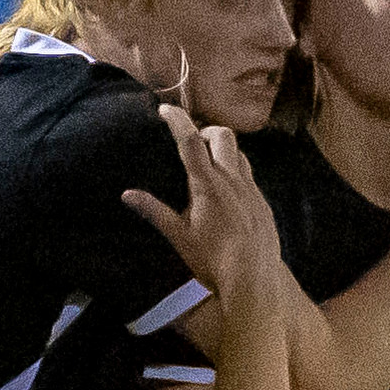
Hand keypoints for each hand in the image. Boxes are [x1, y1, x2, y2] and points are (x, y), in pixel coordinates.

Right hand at [122, 104, 283, 298]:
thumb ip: (154, 211)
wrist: (254, 280)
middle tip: (192, 142)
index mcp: (207, 184)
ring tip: (209, 164)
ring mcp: (251, 190)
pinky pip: (250, 176)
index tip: (164, 109)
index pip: (189, 139)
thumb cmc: (212, 260)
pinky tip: (228, 194)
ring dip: (223, 150)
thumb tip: (127, 194)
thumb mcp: (179, 236)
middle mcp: (232, 179)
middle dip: (206, 130)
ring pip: (240, 153)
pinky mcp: (262, 203)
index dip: (177, 119)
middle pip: (222, 135)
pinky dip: (236, 172)